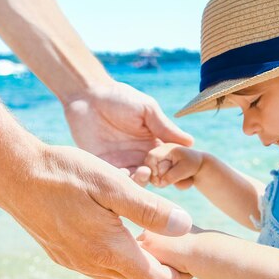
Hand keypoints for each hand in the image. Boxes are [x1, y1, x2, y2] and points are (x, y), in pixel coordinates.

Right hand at [0, 143, 193, 278]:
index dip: (177, 277)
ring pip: (114, 275)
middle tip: (172, 249)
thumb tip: (184, 226)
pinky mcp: (58, 252)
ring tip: (146, 240)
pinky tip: (113, 234)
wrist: (13, 174)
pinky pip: (93, 266)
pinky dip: (112, 258)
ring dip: (134, 264)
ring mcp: (71, 260)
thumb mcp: (113, 185)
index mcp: (108, 249)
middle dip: (158, 270)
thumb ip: (150, 209)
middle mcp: (90, 262)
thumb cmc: (65, 174)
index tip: (190, 266)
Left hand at [64, 81, 193, 185]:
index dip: (178, 172)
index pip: (170, 163)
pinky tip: (123, 173)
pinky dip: (121, 181)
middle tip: (161, 176)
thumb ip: (165, 127)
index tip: (185, 176)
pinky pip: (114, 179)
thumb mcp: (147, 110)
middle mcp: (140, 157)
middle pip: (155, 177)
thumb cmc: (120, 97)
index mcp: (154, 144)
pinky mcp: (103, 165)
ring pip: (136, 182)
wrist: (88, 96)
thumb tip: (191, 143)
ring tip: (144, 171)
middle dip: (161, 180)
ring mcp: (122, 163)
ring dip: (142, 181)